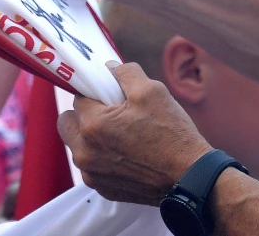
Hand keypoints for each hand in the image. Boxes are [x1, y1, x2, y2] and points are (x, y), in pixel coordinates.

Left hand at [58, 63, 212, 204]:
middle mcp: (85, 154)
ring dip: (92, 138)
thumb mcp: (152, 90)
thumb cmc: (171, 134)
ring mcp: (93, 175)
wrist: (190, 177)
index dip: (95, 94)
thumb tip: (109, 68)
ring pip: (79, 146)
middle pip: (68, 124)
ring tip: (123, 135)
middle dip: (84, 115)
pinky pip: (93, 167)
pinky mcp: (104, 189)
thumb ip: (125, 72)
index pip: (78, 98)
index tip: (110, 96)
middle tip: (110, 114)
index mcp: (92, 125)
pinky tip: (128, 154)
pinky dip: (104, 158)